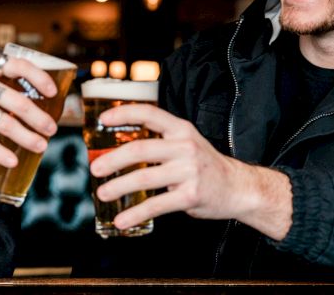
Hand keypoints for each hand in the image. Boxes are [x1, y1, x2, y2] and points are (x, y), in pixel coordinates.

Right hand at [0, 52, 57, 167]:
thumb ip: (6, 74)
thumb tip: (40, 90)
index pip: (19, 66)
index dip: (39, 78)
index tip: (53, 92)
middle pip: (16, 102)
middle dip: (38, 118)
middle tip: (52, 129)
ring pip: (3, 123)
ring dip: (26, 137)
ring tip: (41, 146)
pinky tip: (12, 160)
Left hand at [89, 104, 291, 240]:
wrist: (239, 188)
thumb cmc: (204, 165)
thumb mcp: (185, 143)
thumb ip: (159, 142)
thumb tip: (118, 149)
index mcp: (181, 129)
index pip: (149, 114)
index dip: (124, 114)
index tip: (102, 119)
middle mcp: (185, 146)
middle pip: (140, 148)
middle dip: (112, 159)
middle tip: (94, 169)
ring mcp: (189, 171)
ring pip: (144, 177)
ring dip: (118, 187)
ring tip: (101, 193)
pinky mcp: (190, 196)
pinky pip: (156, 205)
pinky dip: (135, 214)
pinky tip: (121, 220)